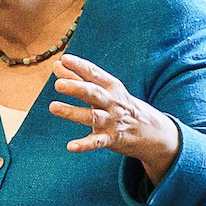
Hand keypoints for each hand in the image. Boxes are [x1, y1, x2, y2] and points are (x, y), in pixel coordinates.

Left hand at [49, 55, 182, 185]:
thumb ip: (79, 78)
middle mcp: (112, 102)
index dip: (79, 66)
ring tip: (53, 107)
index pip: (94, 74)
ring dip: (72, 112)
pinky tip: (71, 146)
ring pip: (92, 116)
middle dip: (76, 88)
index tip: (64, 59)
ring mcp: (113, 121)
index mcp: (111, 87)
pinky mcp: (112, 139)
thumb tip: (57, 64)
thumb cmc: (121, 105)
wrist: (152, 131)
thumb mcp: (105, 90)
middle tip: (58, 84)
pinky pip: (97, 142)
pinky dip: (84, 145)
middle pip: (93, 93)